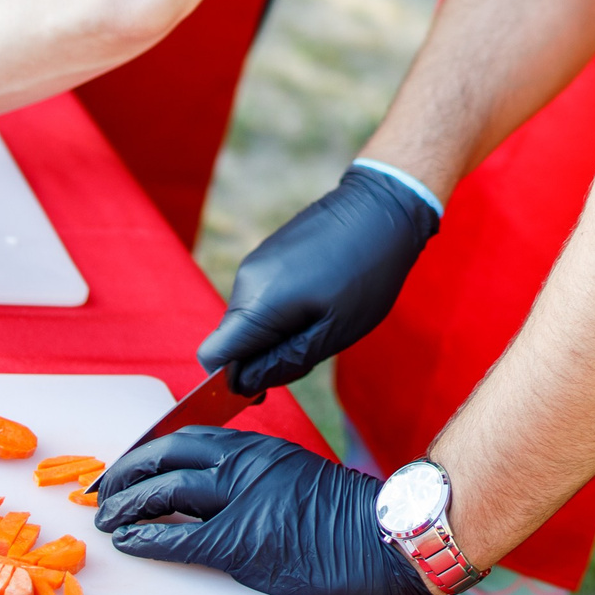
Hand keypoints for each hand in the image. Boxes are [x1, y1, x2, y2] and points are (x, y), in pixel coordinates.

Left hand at [94, 428, 437, 594]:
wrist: (387, 539)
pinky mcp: (241, 542)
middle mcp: (246, 464)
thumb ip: (261, 478)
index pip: (190, 436)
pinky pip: (179, 536)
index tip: (130, 464)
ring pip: (166, 491)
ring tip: (106, 517)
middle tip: (104, 488)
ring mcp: (243, 500)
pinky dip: (146, 538)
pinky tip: (128, 541)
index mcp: (261, 447)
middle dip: (128, 471)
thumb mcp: (301, 478)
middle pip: (169, 455)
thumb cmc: (353, 519)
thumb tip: (223, 495)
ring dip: (127, 504)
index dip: (152, 450)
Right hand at [196, 167, 438, 395]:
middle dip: (262, 358)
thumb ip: (285, 361)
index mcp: (258, 302)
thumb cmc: (368, 271)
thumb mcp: (335, 331)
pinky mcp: (268, 254)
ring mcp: (256, 263)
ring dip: (276, 335)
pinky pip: (261, 298)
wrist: (382, 206)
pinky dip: (281, 313)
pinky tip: (320, 300)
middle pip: (233, 340)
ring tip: (323, 320)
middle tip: (311, 351)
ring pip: (248, 320)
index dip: (231, 380)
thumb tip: (244, 383)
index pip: (213, 355)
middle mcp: (246, 279)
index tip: (264, 387)